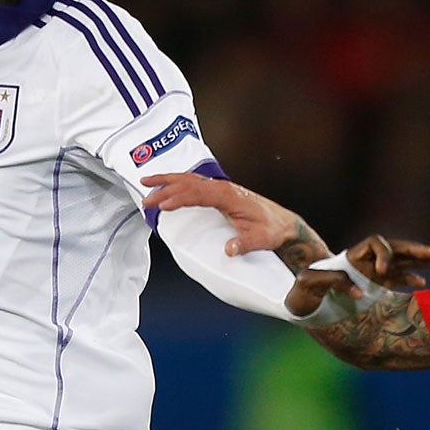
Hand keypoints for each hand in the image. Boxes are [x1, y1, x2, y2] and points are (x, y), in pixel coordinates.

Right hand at [141, 172, 296, 255]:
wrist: (283, 223)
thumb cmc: (272, 229)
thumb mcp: (261, 239)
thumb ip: (245, 243)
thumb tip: (229, 250)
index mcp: (229, 195)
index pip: (198, 194)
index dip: (179, 199)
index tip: (163, 206)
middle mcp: (223, 187)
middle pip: (188, 183)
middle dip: (165, 188)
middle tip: (146, 199)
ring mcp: (221, 188)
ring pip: (189, 179)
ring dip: (167, 181)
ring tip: (146, 184)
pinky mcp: (220, 192)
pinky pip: (194, 183)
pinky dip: (177, 182)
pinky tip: (166, 186)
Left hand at [288, 233, 429, 316]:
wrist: (301, 304)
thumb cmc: (301, 292)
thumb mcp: (308, 284)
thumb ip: (331, 281)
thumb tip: (359, 290)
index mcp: (351, 257)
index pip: (375, 243)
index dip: (384, 254)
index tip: (381, 273)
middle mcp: (363, 261)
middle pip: (393, 247)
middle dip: (411, 249)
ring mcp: (369, 273)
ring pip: (398, 260)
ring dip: (417, 259)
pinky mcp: (372, 287)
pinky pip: (395, 278)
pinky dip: (409, 278)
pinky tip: (422, 283)